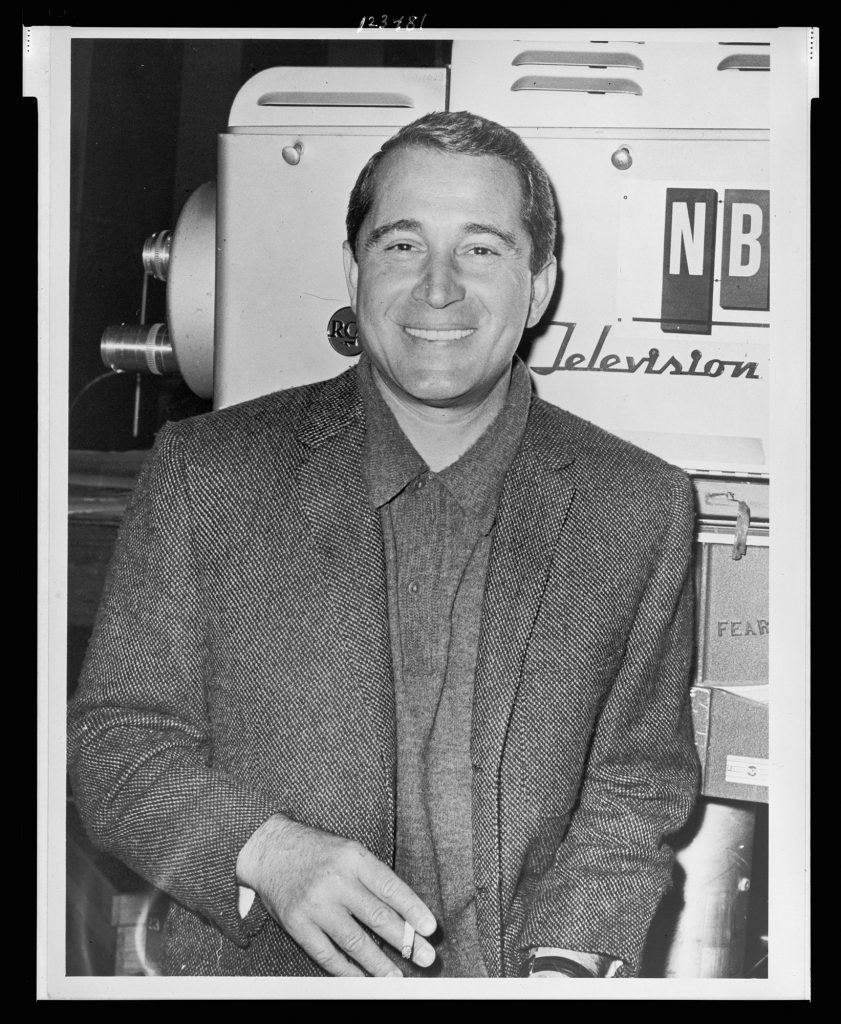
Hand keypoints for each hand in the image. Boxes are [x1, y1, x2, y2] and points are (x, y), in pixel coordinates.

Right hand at [236, 814, 436, 976]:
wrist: (269, 848)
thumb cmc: (316, 850)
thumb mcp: (348, 851)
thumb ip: (372, 878)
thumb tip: (404, 913)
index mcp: (353, 857)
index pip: (390, 887)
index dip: (412, 909)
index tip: (430, 928)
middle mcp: (336, 881)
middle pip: (377, 917)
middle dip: (405, 941)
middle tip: (425, 957)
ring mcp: (315, 904)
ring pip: (355, 941)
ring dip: (379, 963)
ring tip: (396, 977)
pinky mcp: (297, 924)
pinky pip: (327, 954)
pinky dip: (347, 970)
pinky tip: (362, 978)